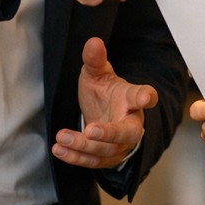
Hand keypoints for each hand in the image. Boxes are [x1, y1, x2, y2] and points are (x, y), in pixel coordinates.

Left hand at [52, 37, 152, 168]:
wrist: (102, 114)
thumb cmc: (103, 92)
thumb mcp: (97, 74)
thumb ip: (95, 60)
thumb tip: (93, 42)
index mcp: (132, 99)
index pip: (142, 96)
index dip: (145, 96)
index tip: (146, 97)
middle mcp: (131, 123)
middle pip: (129, 133)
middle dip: (111, 133)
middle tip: (91, 129)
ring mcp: (120, 144)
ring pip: (107, 150)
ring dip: (83, 145)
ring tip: (62, 136)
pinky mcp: (107, 158)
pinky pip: (93, 162)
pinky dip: (75, 158)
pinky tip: (59, 149)